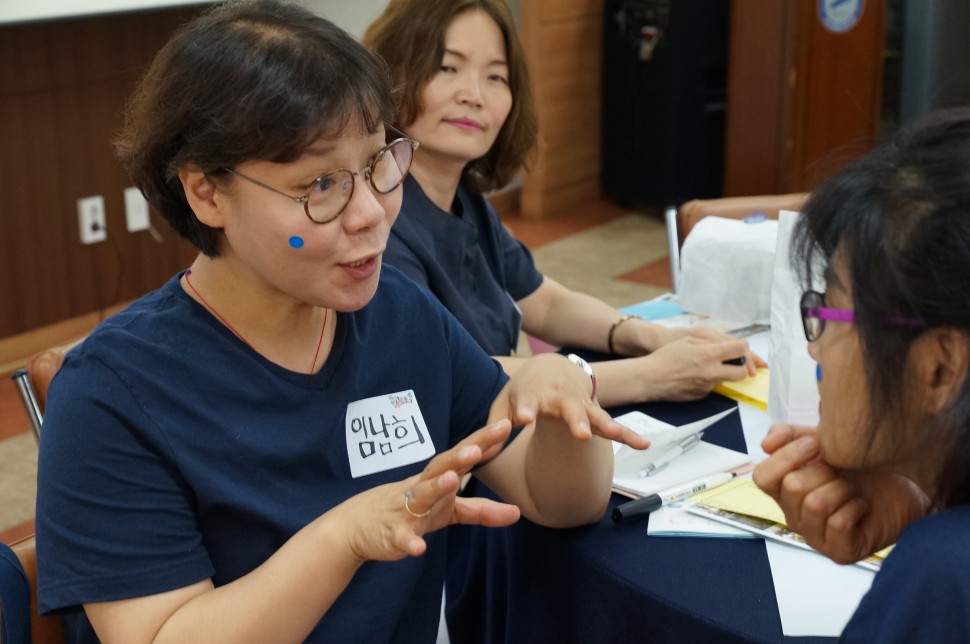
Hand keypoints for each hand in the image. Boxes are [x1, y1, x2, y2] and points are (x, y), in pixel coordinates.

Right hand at [339, 419, 521, 562]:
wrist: (357, 526)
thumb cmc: (407, 511)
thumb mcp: (447, 511)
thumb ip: (480, 511)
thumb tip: (518, 512)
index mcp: (435, 478)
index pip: (461, 456)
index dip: (482, 441)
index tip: (506, 424)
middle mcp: (421, 489)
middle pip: (441, 467)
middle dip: (459, 456)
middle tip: (477, 447)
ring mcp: (405, 511)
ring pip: (421, 496)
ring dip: (435, 487)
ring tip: (451, 480)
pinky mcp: (392, 535)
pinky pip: (401, 539)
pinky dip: (409, 543)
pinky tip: (419, 548)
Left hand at [504, 354, 649, 449]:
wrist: (551, 368)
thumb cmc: (523, 391)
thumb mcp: (504, 403)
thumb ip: (494, 426)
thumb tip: (478, 452)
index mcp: (532, 394)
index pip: (527, 401)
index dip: (525, 409)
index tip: (523, 418)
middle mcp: (558, 398)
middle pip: (568, 409)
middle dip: (574, 419)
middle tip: (579, 432)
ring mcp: (580, 405)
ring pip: (595, 415)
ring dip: (605, 425)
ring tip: (615, 435)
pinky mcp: (595, 413)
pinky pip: (614, 425)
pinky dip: (629, 434)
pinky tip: (644, 445)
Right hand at [634, 335, 760, 400]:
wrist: (650, 378)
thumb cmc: (666, 356)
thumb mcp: (688, 340)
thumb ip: (711, 343)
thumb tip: (728, 347)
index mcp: (709, 354)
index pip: (740, 349)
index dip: (743, 347)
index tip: (740, 348)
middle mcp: (712, 372)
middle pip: (742, 372)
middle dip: (742, 367)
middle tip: (734, 362)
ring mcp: (708, 386)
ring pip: (727, 380)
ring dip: (723, 373)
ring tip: (706, 367)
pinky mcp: (702, 395)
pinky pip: (712, 387)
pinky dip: (708, 381)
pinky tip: (694, 376)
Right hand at [753, 424, 928, 563]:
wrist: (905, 487)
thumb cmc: (862, 468)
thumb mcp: (824, 443)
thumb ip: (790, 436)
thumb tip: (765, 444)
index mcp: (784, 493)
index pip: (763, 477)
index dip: (786, 457)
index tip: (816, 443)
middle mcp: (794, 517)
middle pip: (792, 487)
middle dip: (823, 471)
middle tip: (841, 471)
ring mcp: (815, 537)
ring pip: (815, 504)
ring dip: (841, 489)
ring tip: (852, 490)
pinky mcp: (839, 552)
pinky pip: (838, 522)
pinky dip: (856, 506)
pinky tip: (862, 506)